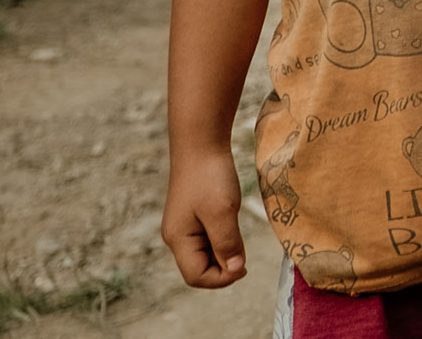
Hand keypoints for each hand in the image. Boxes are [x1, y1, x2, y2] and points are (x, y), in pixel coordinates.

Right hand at [162, 144, 247, 288]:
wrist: (201, 143)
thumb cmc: (210, 176)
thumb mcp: (223, 212)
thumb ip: (227, 243)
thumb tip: (235, 270)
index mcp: (178, 239)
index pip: (196, 276)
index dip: (221, 278)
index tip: (245, 266)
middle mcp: (177, 236)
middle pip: (200, 268)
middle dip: (223, 267)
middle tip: (245, 252)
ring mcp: (184, 226)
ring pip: (206, 254)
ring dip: (225, 251)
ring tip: (238, 233)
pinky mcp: (193, 215)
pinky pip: (208, 238)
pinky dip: (223, 238)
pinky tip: (233, 223)